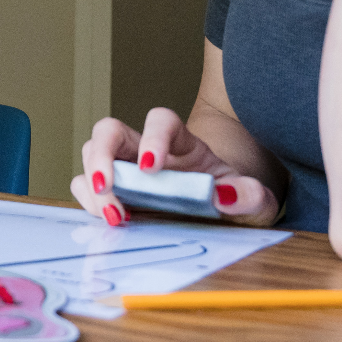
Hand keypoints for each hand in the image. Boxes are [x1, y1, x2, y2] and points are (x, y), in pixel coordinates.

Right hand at [71, 107, 282, 227]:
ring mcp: (126, 170)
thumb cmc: (235, 201)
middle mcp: (147, 150)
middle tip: (107, 187)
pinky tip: (109, 221)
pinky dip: (88, 203)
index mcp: (183, 144)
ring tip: (114, 216)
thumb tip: (227, 195)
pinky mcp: (114, 193)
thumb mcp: (255, 201)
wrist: (226, 216)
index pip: (161, 121)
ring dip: (92, 185)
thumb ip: (250, 196)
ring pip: (90, 155)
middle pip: (109, 130)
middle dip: (101, 155)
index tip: (150, 168)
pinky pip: (85, 187)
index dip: (152, 137)